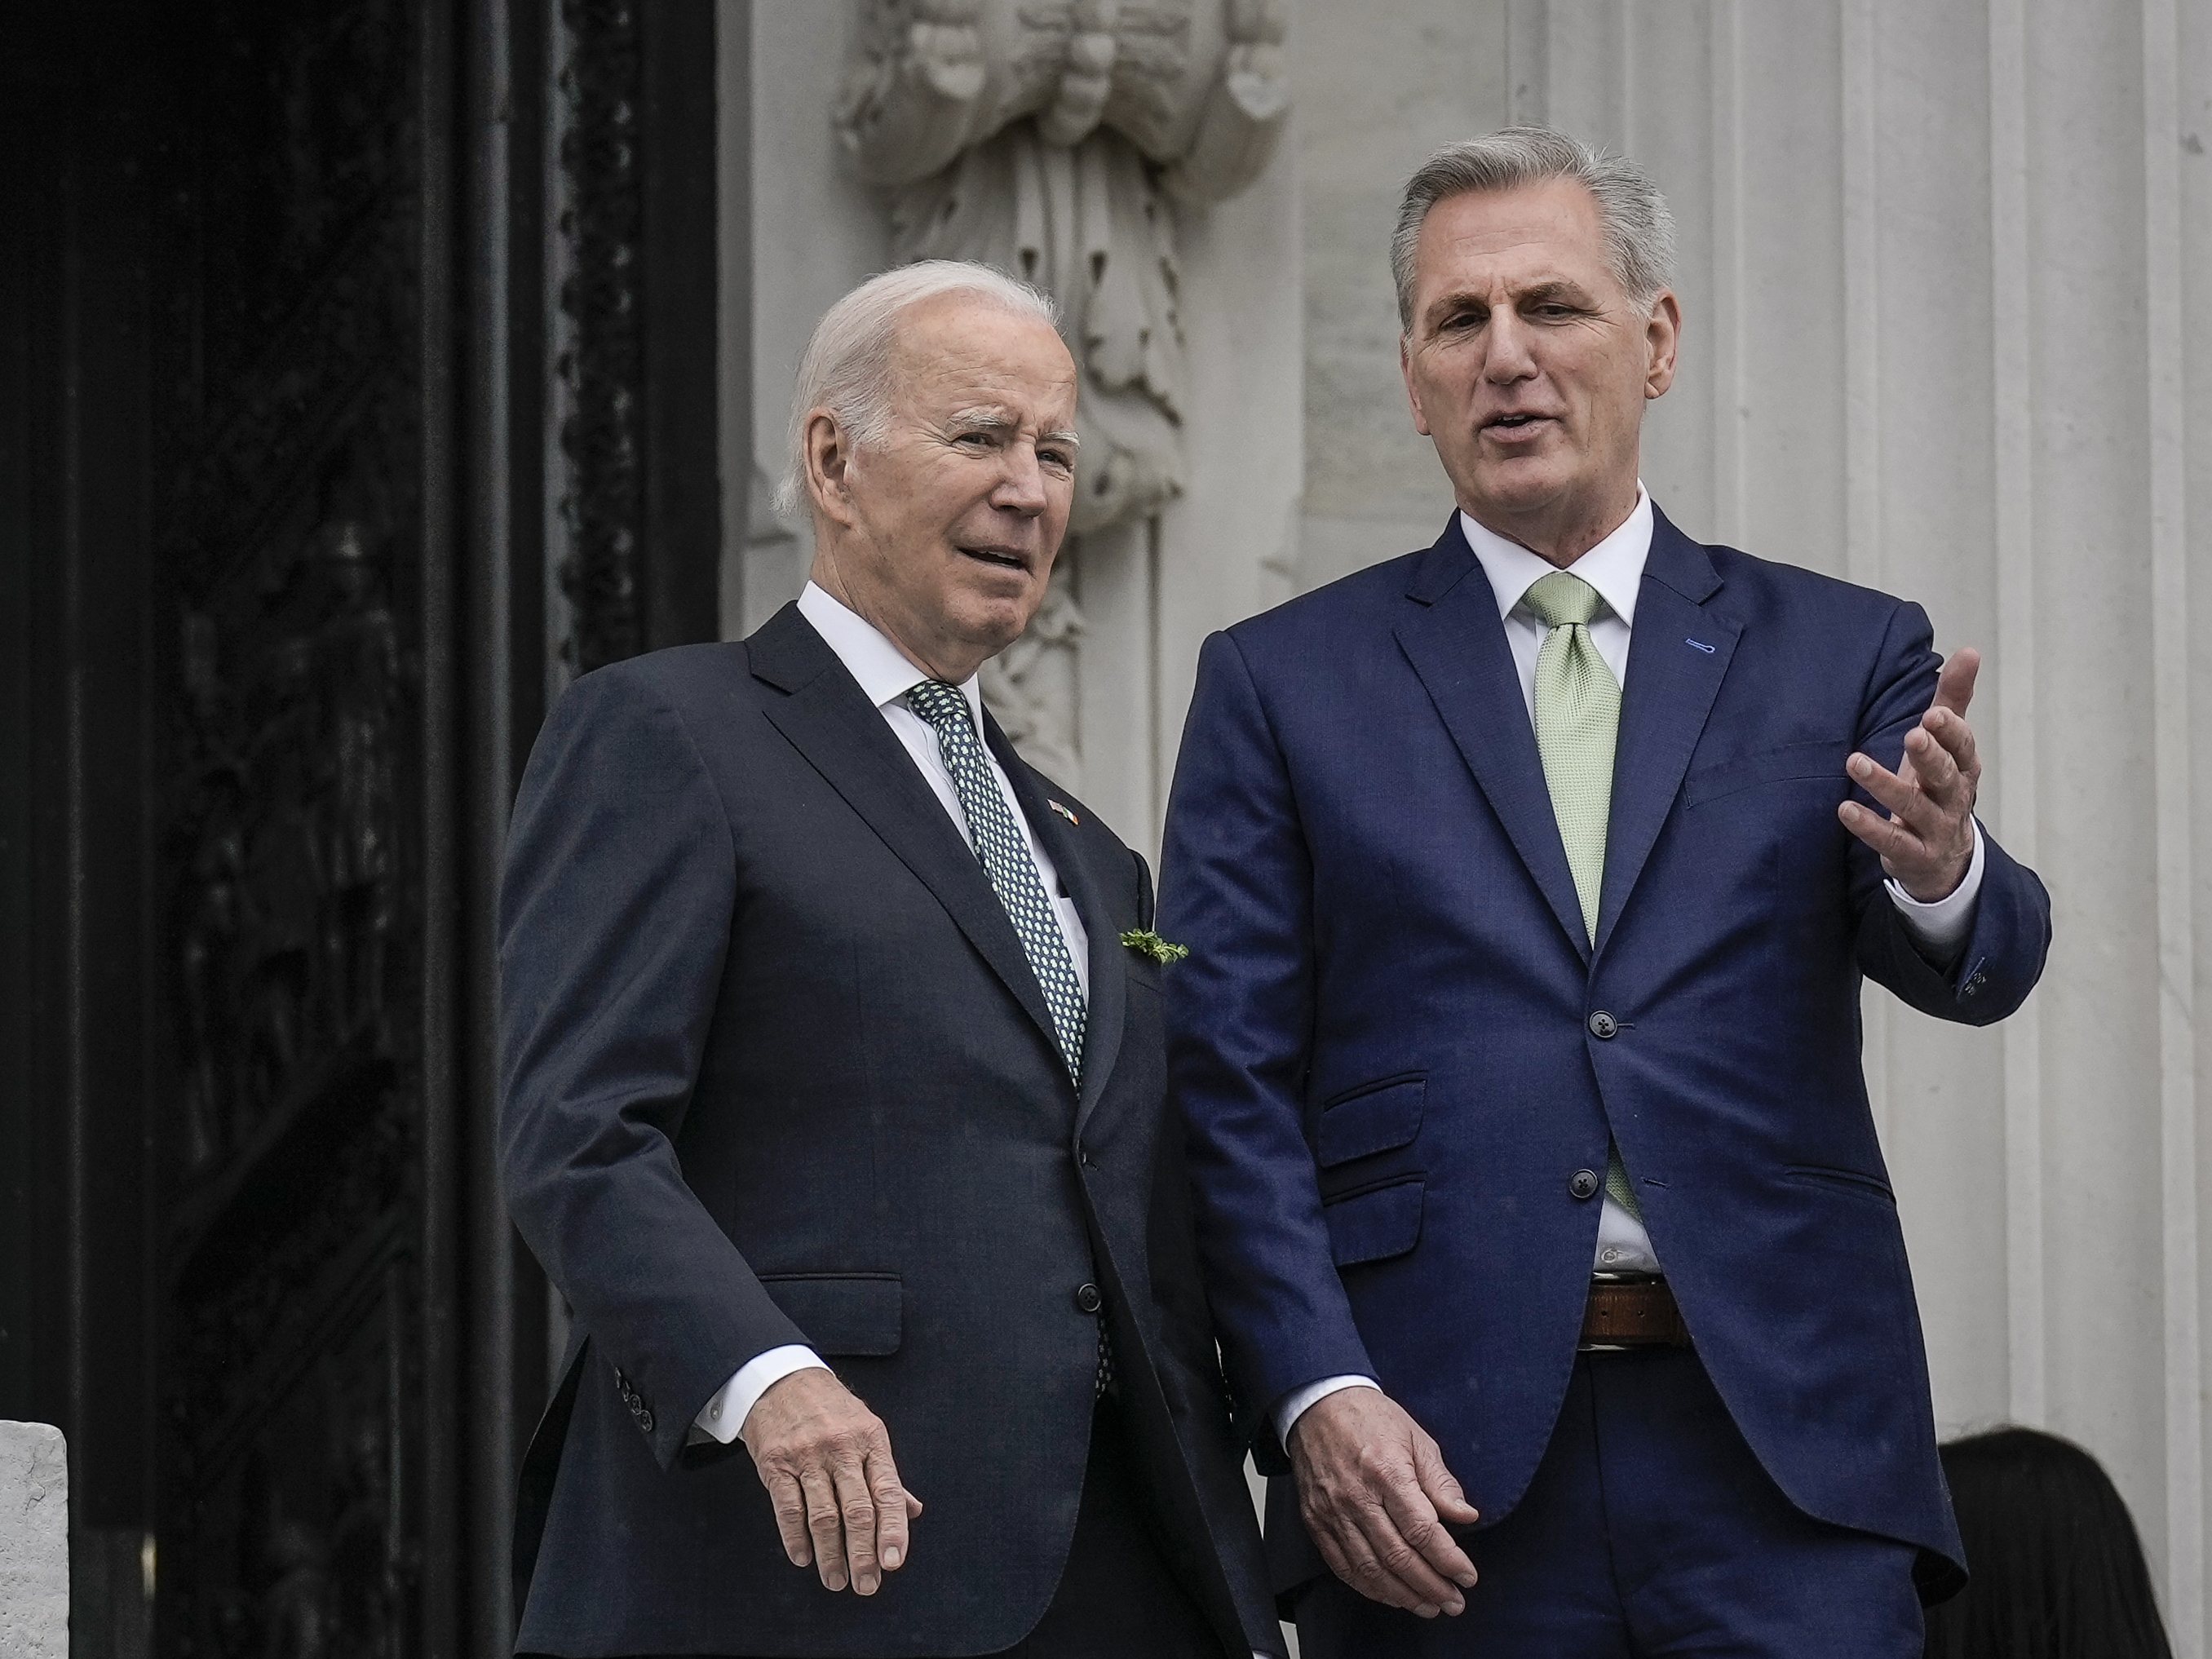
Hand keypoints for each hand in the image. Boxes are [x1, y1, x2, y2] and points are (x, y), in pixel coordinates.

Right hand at [743, 1368, 921, 1594]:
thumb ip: (887, 1475)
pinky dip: (796, 1538)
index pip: (888, 1492)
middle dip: (863, 1554)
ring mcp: (808, 1456)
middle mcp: (842, 1449)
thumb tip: (913, 1512)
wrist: (783, 1380)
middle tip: (866, 1586)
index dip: (893, 1531)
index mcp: (872, 1441)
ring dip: (830, 1555)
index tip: (894, 1564)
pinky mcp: (776, 1463)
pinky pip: (788, 1508)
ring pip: (823, 1515)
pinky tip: (803, 1558)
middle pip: (857, 1511)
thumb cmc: (833, 1411)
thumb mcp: (867, 1431)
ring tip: (836, 1581)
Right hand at [1287, 1386, 1480, 1616]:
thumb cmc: (1370, 1418)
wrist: (1318, 1404)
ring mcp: (1333, 1512)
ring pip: (1370, 1568)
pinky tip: (1391, 1595)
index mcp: (1386, 1472)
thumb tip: (1466, 1515)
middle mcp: (1357, 1496)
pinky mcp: (1316, 1521)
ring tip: (1428, 1606)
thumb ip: (1440, 1481)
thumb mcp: (1416, 1438)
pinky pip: (1343, 1566)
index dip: (1448, 1560)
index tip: (1468, 1576)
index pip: (1422, 1530)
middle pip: (1398, 1556)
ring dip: (1403, 1595)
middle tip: (1455, 1601)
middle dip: (1432, 1586)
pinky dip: (1369, 1587)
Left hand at [1839, 647, 1982, 901]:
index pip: (1963, 747)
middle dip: (1930, 756)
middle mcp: (1954, 797)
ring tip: (1854, 761)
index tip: (1934, 714)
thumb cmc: (1938, 787)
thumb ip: (1953, 700)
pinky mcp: (1912, 854)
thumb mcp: (1946, 746)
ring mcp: (1934, 829)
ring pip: (1913, 807)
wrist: (1944, 859)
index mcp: (1963, 767)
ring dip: (1885, 785)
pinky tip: (1844, 809)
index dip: (1951, 732)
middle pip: (1946, 775)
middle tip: (1913, 734)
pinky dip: (1868, 826)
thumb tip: (1971, 651)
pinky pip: (1890, 840)